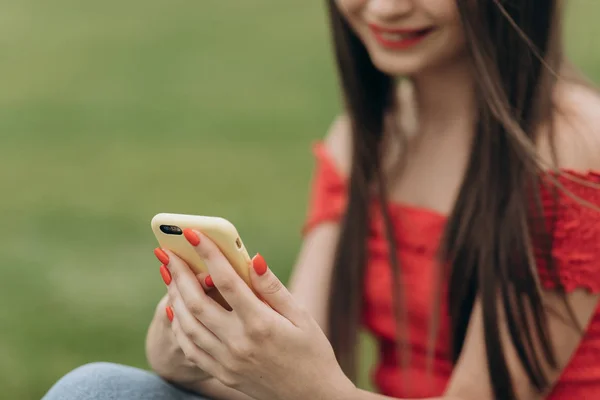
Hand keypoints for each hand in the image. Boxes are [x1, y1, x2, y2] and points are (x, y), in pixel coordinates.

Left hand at [155, 229, 355, 399]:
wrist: (311, 398)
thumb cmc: (312, 352)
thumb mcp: (301, 317)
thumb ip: (273, 288)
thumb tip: (252, 259)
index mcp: (260, 324)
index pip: (227, 281)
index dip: (208, 254)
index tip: (193, 234)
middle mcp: (238, 343)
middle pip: (197, 302)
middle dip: (179, 273)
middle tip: (167, 252)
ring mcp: (226, 361)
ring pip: (187, 324)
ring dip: (174, 296)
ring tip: (168, 276)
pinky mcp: (221, 373)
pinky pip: (189, 348)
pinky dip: (177, 326)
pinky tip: (174, 309)